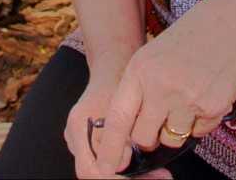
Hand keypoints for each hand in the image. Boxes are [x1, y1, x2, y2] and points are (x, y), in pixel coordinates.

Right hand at [66, 59, 165, 179]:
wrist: (112, 67)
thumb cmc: (117, 82)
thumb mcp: (122, 105)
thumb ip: (119, 134)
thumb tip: (122, 165)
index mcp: (77, 128)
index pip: (90, 171)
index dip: (116, 179)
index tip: (146, 177)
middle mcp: (74, 139)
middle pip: (96, 175)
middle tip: (161, 178)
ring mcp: (81, 142)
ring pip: (103, 171)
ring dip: (130, 176)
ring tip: (160, 174)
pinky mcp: (93, 143)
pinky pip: (107, 163)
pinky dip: (127, 169)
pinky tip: (149, 167)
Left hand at [92, 0, 235, 176]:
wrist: (234, 25)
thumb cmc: (192, 37)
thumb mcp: (154, 54)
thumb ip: (140, 86)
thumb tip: (130, 125)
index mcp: (140, 69)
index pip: (118, 118)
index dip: (110, 147)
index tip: (107, 167)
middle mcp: (160, 86)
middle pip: (143, 138)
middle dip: (148, 137)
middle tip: (159, 120)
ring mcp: (187, 99)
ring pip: (171, 140)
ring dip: (176, 130)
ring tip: (186, 99)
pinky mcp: (212, 108)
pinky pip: (198, 133)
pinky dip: (200, 122)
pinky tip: (205, 95)